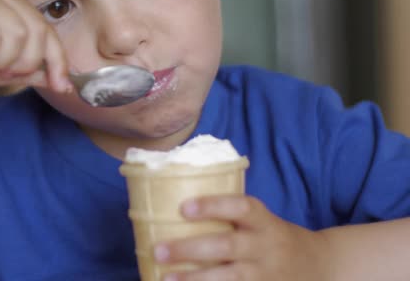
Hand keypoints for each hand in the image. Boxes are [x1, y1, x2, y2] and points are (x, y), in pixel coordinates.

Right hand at [0, 0, 70, 96]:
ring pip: (14, 36)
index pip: (47, 30)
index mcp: (11, 0)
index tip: (59, 85)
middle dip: (22, 63)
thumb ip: (35, 71)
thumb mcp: (9, 69)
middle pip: (34, 33)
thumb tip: (63, 83)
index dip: (57, 60)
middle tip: (1, 71)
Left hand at [153, 195, 331, 280]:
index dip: (212, 206)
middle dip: (190, 249)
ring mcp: (267, 275)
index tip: (183, 207)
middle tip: (158, 250)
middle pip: (227, 246)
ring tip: (166, 278)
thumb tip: (173, 206)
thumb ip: (229, 217)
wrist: (321, 266)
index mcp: (264, 221)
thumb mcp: (262, 221)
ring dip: (196, 279)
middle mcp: (266, 247)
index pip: (240, 207)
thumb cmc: (274, 238)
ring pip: (230, 278)